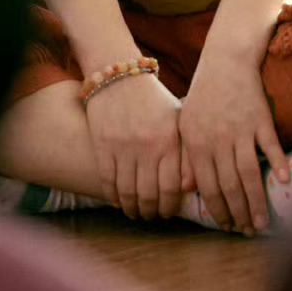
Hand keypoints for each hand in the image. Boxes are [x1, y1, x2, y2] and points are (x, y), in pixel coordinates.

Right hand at [84, 73, 193, 220]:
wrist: (119, 75)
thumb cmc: (153, 100)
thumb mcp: (176, 121)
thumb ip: (185, 153)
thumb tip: (189, 189)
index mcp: (169, 140)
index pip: (172, 188)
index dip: (169, 207)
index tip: (167, 212)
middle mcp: (147, 146)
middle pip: (149, 195)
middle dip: (151, 212)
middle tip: (152, 216)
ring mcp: (123, 146)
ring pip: (128, 193)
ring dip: (132, 208)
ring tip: (136, 212)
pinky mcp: (102, 145)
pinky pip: (108, 181)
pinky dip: (114, 197)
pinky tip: (119, 201)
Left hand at [178, 53, 289, 234]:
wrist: (226, 59)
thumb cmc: (205, 93)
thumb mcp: (186, 123)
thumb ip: (188, 156)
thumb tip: (188, 189)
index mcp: (196, 143)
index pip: (207, 187)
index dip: (218, 211)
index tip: (228, 227)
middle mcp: (216, 139)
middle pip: (229, 186)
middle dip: (239, 213)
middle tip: (248, 231)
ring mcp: (239, 129)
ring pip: (248, 174)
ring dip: (257, 201)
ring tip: (263, 221)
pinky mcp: (259, 118)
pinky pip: (270, 145)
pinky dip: (278, 164)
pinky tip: (284, 182)